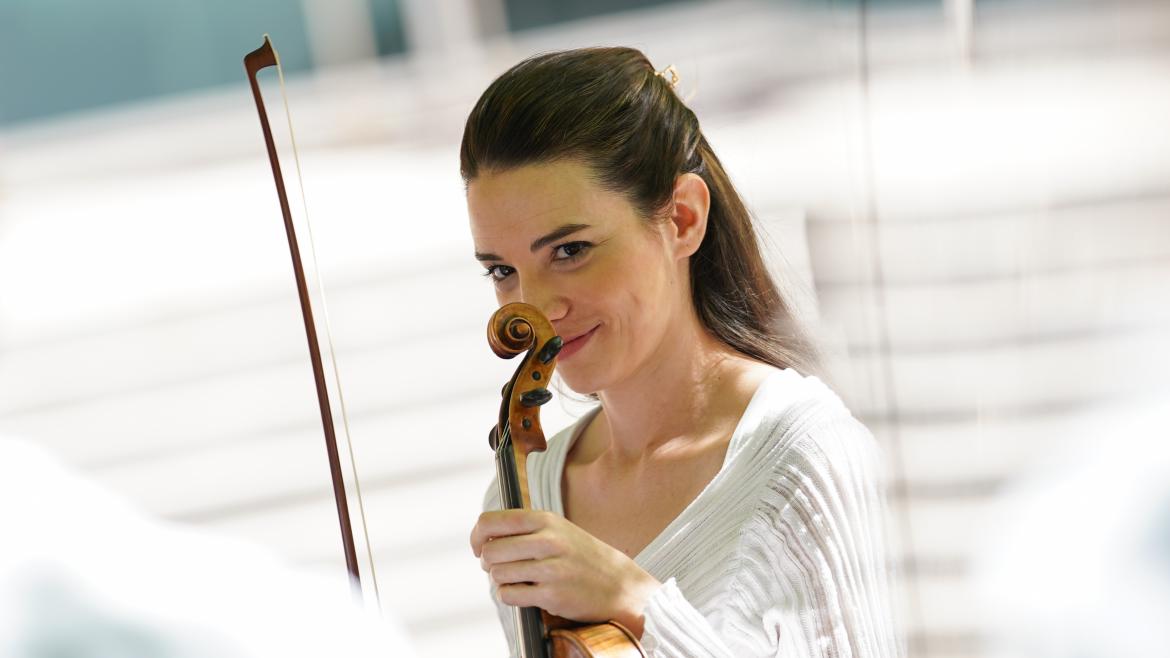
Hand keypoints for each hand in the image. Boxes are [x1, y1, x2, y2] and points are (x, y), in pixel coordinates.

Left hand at [470, 509, 660, 635]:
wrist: (620, 585)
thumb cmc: (584, 557)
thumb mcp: (558, 530)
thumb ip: (525, 528)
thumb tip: (483, 536)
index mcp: (545, 520)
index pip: (491, 521)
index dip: (477, 536)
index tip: (479, 547)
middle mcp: (548, 541)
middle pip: (490, 551)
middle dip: (489, 563)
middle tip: (500, 567)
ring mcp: (551, 568)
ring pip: (498, 574)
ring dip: (501, 580)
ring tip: (518, 580)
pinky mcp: (552, 595)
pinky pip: (509, 595)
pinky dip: (510, 596)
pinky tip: (525, 593)